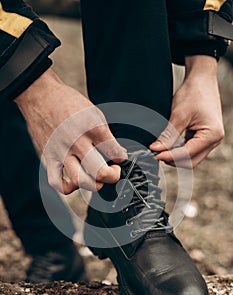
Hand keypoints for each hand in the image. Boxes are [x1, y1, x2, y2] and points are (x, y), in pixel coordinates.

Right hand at [15, 69, 126, 192]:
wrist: (41, 96)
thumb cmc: (69, 103)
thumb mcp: (95, 113)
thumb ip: (107, 136)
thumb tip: (119, 154)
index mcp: (91, 127)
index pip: (114, 152)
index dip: (121, 158)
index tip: (120, 158)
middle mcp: (76, 141)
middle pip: (99, 172)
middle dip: (112, 176)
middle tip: (113, 172)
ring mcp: (61, 152)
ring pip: (79, 181)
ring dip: (93, 184)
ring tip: (96, 177)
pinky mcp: (48, 157)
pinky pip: (56, 182)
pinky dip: (68, 188)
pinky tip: (76, 182)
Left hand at [150, 56, 223, 167]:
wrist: (202, 79)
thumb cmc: (194, 92)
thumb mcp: (179, 115)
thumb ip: (168, 135)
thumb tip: (156, 149)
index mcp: (211, 135)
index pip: (187, 154)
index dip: (169, 156)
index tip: (154, 154)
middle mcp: (214, 140)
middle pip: (191, 161)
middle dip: (173, 160)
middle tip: (156, 153)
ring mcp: (211, 140)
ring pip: (191, 158)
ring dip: (176, 156)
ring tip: (161, 149)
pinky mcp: (205, 137)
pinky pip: (192, 150)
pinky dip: (180, 150)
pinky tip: (169, 145)